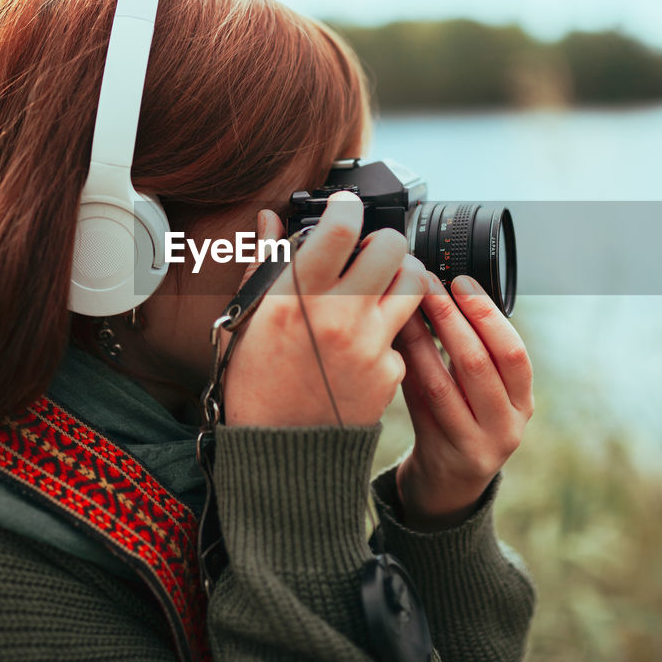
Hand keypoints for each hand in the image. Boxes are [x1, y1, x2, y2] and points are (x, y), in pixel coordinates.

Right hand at [225, 191, 429, 426]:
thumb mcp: (247, 320)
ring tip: (379, 288)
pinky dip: (389, 330)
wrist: (279, 452)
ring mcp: (370, 344)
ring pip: (414, 283)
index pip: (340, 227)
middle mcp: (339, 315)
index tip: (343, 211)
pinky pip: (404, 333)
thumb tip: (269, 220)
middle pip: (392, 246)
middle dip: (382, 242)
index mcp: (297, 297)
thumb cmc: (256, 384)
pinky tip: (366, 342)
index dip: (346, 209)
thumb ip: (265, 264)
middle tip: (367, 253)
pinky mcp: (391, 371)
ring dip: (400, 277)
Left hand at [393, 275, 533, 530]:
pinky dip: (406, 369)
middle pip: (480, 363)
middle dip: (451, 317)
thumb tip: (442, 288)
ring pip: (444, 383)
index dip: (487, 313)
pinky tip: (393, 344)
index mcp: (523, 401)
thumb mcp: (482, 393)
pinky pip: (419, 405)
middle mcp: (507, 425)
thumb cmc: (462, 422)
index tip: (461, 280)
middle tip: (427, 284)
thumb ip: (472, 352)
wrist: (448, 485)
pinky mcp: (443, 454)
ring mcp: (476, 445)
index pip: (513, 351)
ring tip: (404, 307)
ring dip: (422, 339)